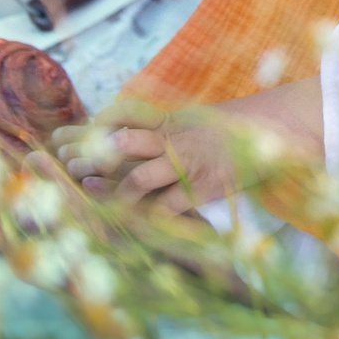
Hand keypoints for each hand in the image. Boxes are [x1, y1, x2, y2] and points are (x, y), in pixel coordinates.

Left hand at [56, 80, 322, 214]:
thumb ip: (159, 128)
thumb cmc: (228, 131)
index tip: (65, 136)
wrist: (274, 134)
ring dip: (112, 190)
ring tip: (91, 197)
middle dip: (91, 155)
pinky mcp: (201, 190)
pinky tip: (125, 224)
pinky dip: (145, 217)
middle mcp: (175, 139)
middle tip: (66, 165)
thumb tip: (116, 136)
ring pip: (139, 177)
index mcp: (171, 118)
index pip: (123, 114)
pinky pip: (166, 208)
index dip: (93, 125)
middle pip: (122, 144)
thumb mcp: (191, 120)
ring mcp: (188, 165)